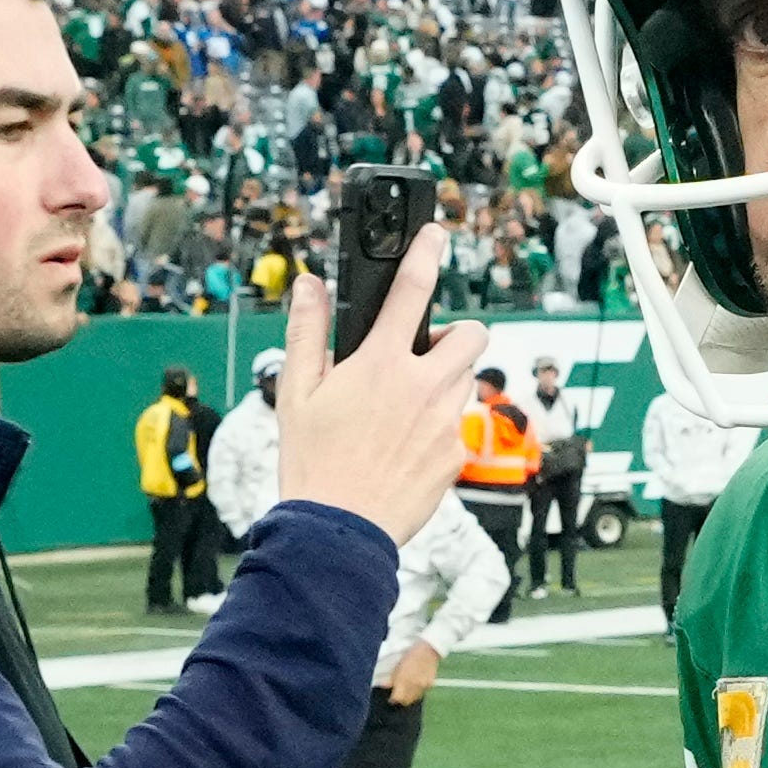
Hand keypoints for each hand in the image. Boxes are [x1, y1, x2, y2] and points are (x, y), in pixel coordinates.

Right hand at [277, 226, 486, 544]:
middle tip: (422, 353)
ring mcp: (445, 421)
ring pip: (465, 380)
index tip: (433, 236)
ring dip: (444, 382)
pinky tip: (407, 445)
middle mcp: (423, 386)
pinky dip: (440, 427)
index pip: (413, 290)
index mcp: (381, 364)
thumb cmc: (313, 464)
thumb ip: (307, 333)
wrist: (338, 531)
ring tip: (405, 408)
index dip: (426, 253)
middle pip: (471, 334)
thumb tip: (310, 288)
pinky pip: (459, 425)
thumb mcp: (296, 393)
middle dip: (454, 335)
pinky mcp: (456, 454)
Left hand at [382, 640, 442, 707]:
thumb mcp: (397, 665)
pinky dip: (417, 692)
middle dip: (401, 699)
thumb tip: (385, 686)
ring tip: (406, 690)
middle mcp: (414, 685)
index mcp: (404, 679)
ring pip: (414, 699)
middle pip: (406, 701)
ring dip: (409, 697)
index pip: (397, 698)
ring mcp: (423, 686)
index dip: (393, 699)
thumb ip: (391, 678)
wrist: (427, 650)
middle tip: (398, 694)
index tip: (391, 697)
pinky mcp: (430, 685)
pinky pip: (421, 693)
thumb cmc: (410, 655)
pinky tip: (414, 686)